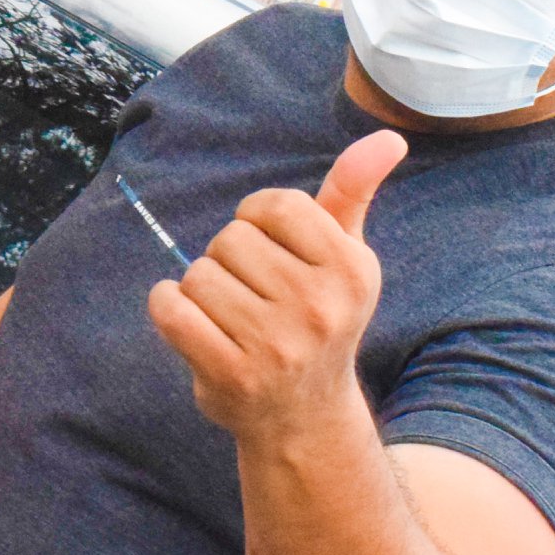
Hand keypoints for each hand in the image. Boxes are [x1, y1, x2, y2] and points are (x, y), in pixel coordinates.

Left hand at [147, 130, 406, 444]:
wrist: (304, 417)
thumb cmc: (317, 318)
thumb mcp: (343, 257)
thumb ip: (352, 193)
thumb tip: (387, 138)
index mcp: (351, 270)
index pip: (276, 204)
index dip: (258, 220)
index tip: (271, 251)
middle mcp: (320, 308)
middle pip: (231, 238)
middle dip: (230, 260)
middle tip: (255, 298)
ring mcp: (276, 346)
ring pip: (197, 274)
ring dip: (199, 289)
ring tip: (230, 318)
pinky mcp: (231, 375)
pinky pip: (170, 309)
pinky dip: (167, 308)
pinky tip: (191, 324)